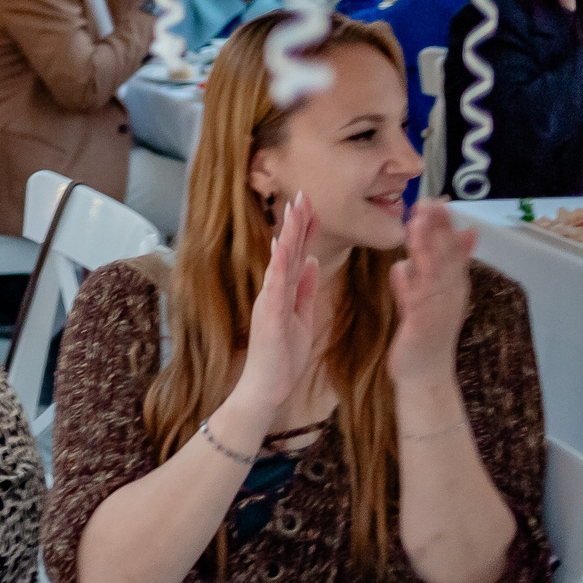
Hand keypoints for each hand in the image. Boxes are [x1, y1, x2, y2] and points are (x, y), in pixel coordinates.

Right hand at [228, 192, 322, 421]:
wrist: (267, 388)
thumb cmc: (283, 357)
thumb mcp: (303, 317)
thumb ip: (307, 289)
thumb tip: (315, 261)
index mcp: (284, 291)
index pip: (296, 254)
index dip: (304, 229)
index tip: (311, 204)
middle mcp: (274, 290)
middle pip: (287, 250)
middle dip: (296, 222)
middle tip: (303, 194)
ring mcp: (269, 301)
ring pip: (281, 261)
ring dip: (289, 234)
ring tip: (294, 209)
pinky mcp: (269, 315)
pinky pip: (275, 285)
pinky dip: (279, 265)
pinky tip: (283, 246)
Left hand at [388, 200, 474, 384]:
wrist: (424, 375)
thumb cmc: (422, 336)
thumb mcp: (419, 302)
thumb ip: (416, 279)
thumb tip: (408, 261)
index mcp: (451, 285)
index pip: (450, 248)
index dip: (444, 225)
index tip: (436, 200)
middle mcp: (450, 293)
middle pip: (447, 254)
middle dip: (439, 226)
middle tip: (431, 199)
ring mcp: (440, 307)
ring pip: (437, 269)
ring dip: (430, 244)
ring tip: (421, 219)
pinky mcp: (424, 322)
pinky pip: (421, 296)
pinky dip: (416, 278)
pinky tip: (408, 262)